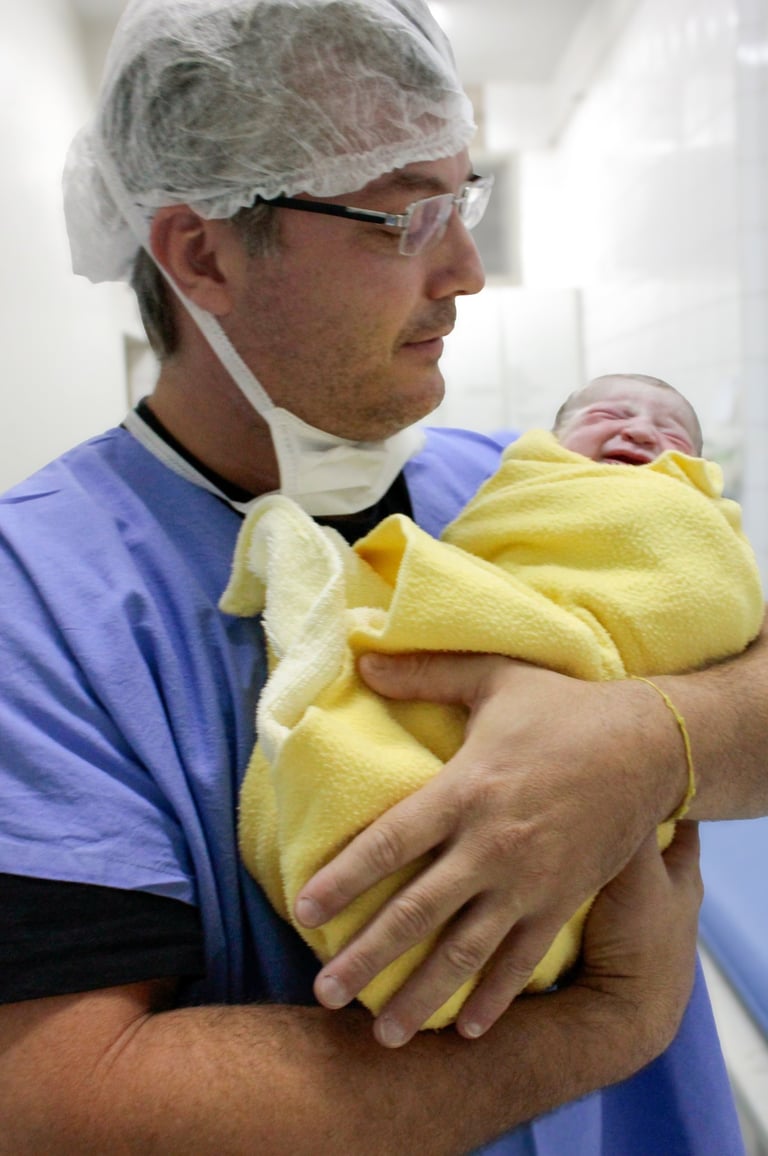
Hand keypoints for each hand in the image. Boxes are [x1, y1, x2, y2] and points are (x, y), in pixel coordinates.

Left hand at [295, 652, 686, 1047]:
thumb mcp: (494, 678)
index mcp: (466, 790)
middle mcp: (491, 845)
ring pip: (465, 952)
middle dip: (366, 956)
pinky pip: (522, 960)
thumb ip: (425, 673)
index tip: (303, 909)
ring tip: (384, 1035)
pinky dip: (496, 997)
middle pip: (416, 912)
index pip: (390, 841)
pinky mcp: (562, 901)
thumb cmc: (564, 709)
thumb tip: (362, 654)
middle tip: (322, 992)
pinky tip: (469, 1030)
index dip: (344, 877)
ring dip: (422, 996)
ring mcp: (529, 882)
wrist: (648, 746)